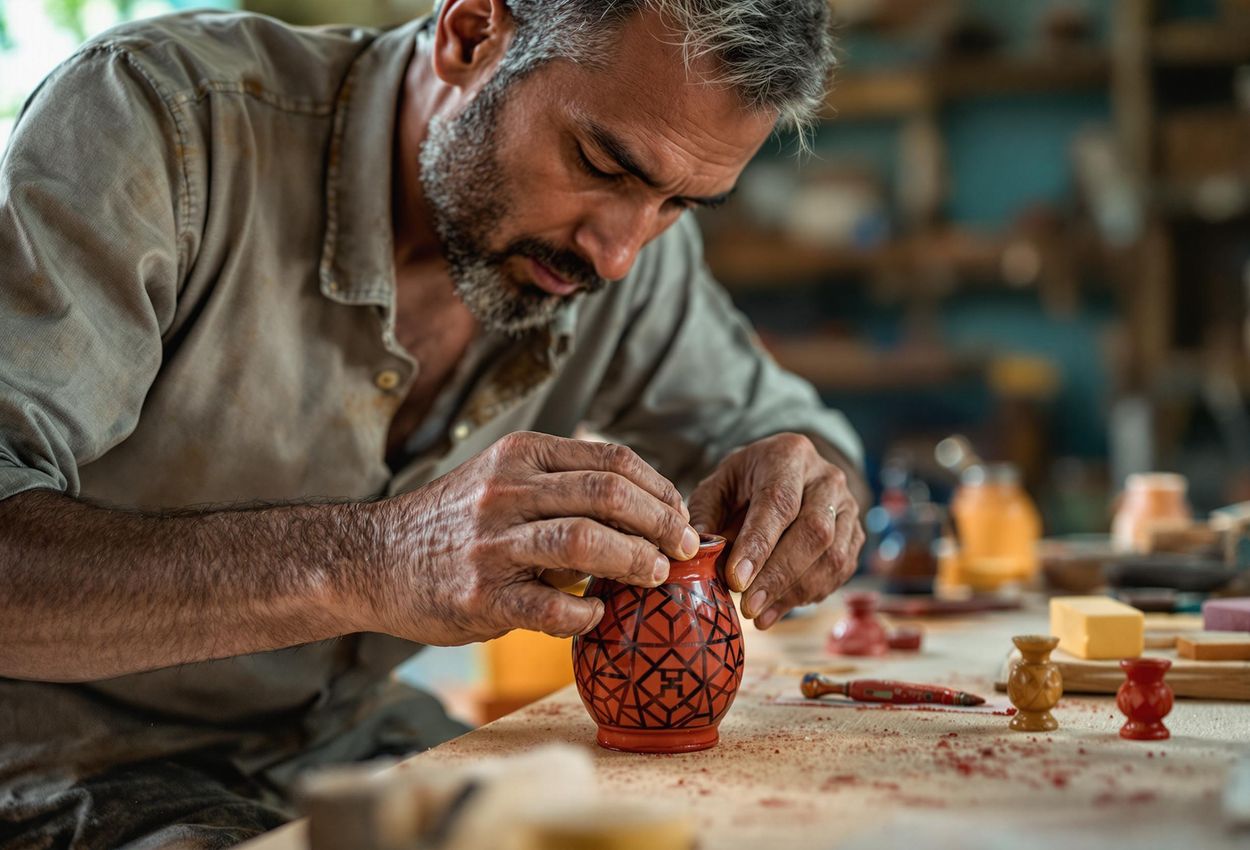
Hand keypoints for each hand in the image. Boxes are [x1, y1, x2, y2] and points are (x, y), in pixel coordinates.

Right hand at [356, 432, 700, 644]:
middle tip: (683, 547)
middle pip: (608, 495)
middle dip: (660, 523)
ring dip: (634, 561)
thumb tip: (644, 509)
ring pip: (585, 541)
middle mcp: (506, 491)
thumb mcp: (502, 480)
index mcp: (521, 456)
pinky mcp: (479, 596)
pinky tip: (596, 614)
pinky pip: (550, 607)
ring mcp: (492, 544)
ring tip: (654, 576)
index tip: (680, 515)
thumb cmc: (454, 524)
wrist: (374, 560)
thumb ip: (562, 485)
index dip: (659, 489)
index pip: (612, 461)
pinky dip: (586, 612)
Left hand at [688, 433, 863, 629]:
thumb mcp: (718, 486)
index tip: (736, 579)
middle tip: (748, 606)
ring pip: (832, 557)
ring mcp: (848, 507)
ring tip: (759, 613)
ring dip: (794, 592)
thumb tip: (700, 552)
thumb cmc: (745, 483)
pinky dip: (810, 595)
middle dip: (779, 575)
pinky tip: (779, 607)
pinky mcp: (856, 534)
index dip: (759, 544)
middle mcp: (827, 478)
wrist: (785, 474)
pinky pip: (841, 571)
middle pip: (813, 531)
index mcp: (789, 455)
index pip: (779, 502)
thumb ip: (706, 515)